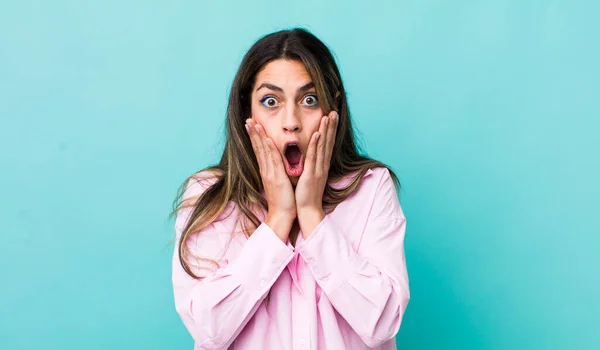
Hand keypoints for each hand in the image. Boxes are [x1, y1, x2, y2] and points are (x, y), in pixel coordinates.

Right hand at [245, 119, 295, 241]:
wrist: (282, 215)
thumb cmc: (283, 199)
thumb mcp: (278, 181)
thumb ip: (276, 171)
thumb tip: (276, 163)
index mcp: (267, 170)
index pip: (259, 150)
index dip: (255, 136)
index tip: (251, 124)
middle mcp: (266, 170)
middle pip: (258, 147)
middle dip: (253, 132)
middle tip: (248, 119)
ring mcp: (270, 173)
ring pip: (263, 151)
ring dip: (258, 137)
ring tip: (253, 123)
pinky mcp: (277, 178)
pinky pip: (273, 161)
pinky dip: (270, 150)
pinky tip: (267, 140)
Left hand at [295, 111, 338, 237]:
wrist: (307, 210)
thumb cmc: (307, 194)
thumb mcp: (310, 176)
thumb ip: (312, 165)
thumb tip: (312, 155)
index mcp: (321, 165)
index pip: (327, 144)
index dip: (330, 130)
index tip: (331, 116)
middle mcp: (322, 165)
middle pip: (328, 142)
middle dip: (331, 126)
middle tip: (334, 111)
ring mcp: (318, 169)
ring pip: (322, 146)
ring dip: (326, 131)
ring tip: (328, 117)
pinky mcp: (311, 174)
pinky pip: (313, 157)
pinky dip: (316, 145)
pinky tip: (317, 134)